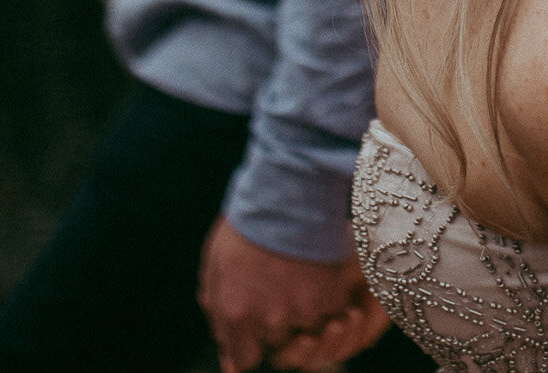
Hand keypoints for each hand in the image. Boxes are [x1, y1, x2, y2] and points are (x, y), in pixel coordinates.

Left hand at [198, 215, 392, 371]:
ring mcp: (303, 312)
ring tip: (296, 276)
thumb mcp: (216, 270)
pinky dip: (324, 299)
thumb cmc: (247, 226)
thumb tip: (230, 363)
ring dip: (302, 310)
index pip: (244, 358)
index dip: (249, 342)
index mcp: (236, 314)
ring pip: (306, 332)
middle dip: (274, 323)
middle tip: (276, 286)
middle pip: (276, 344)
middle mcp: (269, 320)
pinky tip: (314, 271)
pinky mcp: (330, 300)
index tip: (254, 322)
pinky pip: (329, 316)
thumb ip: (218, 316)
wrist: (289, 192)